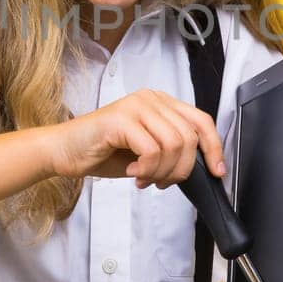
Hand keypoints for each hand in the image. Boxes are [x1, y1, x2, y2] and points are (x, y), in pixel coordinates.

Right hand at [45, 89, 225, 189]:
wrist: (64, 151)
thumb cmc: (103, 152)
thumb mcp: (147, 152)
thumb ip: (172, 152)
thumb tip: (201, 168)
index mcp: (160, 103)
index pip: (201, 121)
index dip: (214, 148)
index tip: (218, 172)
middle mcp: (151, 99)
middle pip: (189, 137)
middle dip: (181, 170)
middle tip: (161, 182)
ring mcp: (136, 106)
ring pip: (173, 145)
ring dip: (162, 172)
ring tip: (144, 178)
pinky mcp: (121, 118)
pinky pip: (152, 150)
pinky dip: (147, 169)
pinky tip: (133, 172)